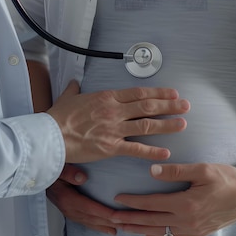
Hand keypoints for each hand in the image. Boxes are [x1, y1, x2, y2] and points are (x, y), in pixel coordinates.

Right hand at [46, 80, 189, 162]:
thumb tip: (74, 82)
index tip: (172, 93)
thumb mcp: (68, 97)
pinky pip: (136, 149)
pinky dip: (152, 151)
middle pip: (148, 106)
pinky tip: (166, 152)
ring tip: (183, 123)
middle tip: (186, 105)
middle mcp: (114, 111)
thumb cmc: (58, 117)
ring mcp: (114, 129)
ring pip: (146, 125)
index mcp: (107, 97)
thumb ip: (74, 90)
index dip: (158, 93)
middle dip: (169, 106)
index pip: (139, 93)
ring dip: (167, 124)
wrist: (50, 135)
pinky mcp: (110, 147)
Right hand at [47, 164, 118, 235]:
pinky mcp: (70, 212)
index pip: (89, 208)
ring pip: (90, 222)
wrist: (40, 178)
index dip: (104, 213)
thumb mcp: (58, 168)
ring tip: (118, 229)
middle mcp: (69, 208)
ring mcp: (69, 212)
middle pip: (92, 218)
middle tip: (125, 224)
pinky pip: (86, 222)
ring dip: (104, 226)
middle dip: (109, 222)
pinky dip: (97, 226)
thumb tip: (83, 177)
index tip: (117, 216)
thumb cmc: (50, 171)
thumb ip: (69, 172)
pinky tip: (107, 229)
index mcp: (67, 198)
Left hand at [110, 163, 235, 235]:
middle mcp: (187, 221)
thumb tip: (152, 170)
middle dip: (129, 220)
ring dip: (139, 230)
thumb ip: (176, 170)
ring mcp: (193, 230)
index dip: (133, 201)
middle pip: (151, 222)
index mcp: (186, 204)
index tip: (118, 198)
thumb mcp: (203, 169)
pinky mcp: (199, 232)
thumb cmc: (228, 179)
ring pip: (159, 233)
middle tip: (110, 218)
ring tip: (124, 228)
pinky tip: (148, 234)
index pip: (152, 203)